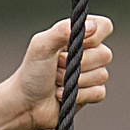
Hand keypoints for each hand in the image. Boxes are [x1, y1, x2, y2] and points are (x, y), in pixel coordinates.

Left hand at [5, 15, 113, 129]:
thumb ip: (63, 30)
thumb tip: (91, 25)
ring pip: (102, 75)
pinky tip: (61, 94)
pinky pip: (99, 93)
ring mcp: (91, 74)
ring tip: (56, 81)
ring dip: (74, 81)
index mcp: (79, 36)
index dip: (94, 37)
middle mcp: (88, 53)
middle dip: (77, 64)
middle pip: (105, 54)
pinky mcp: (90, 94)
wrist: (24, 103)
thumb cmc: (31, 71)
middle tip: (57, 66)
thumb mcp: (42, 45)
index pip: (104, 27)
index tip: (74, 44)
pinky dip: (79, 95)